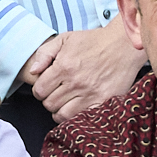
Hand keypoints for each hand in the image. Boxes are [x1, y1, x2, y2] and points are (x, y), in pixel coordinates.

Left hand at [29, 18, 145, 116]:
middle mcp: (75, 82)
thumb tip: (33, 71)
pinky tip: (78, 107)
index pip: (39, 91)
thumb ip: (45, 53)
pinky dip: (76, 115)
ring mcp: (90, 94)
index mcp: (63, 66)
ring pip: (63, 115)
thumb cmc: (93, 41)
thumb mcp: (65, 39)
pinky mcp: (103, 101)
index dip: (40, 91)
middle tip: (57, 94)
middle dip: (49, 100)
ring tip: (66, 103)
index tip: (46, 88)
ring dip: (61, 110)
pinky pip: (82, 117)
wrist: (123, 45)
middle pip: (49, 104)